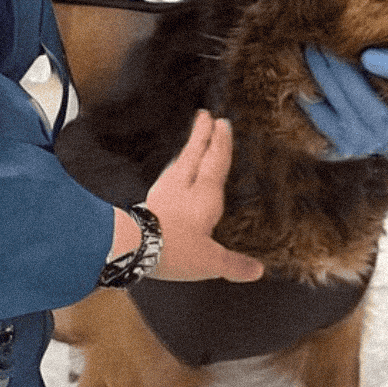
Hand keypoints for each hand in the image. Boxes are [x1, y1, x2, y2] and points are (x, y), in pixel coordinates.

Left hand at [144, 111, 263, 281]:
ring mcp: (163, 194)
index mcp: (204, 197)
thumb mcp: (210, 261)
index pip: (216, 164)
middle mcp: (183, 188)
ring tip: (191, 142)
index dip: (220, 144)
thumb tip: (257, 271)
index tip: (222, 123)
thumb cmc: (173, 249)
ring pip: (178, 165)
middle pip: (193, 156)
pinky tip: (170, 177)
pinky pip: (165, 180)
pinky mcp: (148, 205)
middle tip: (204, 116)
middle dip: (201, 136)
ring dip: (186, 151)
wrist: (130, 248)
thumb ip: (234, 264)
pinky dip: (172, 172)